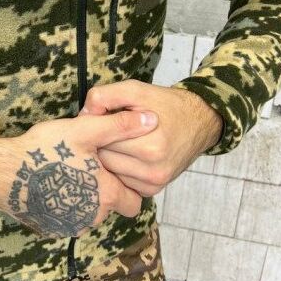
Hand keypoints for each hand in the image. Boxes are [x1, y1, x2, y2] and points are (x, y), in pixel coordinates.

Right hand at [0, 110, 158, 238]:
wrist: (3, 174)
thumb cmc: (45, 150)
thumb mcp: (84, 131)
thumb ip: (120, 126)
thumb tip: (153, 121)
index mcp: (106, 194)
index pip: (135, 201)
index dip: (128, 186)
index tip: (113, 170)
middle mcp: (93, 216)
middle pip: (112, 208)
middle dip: (106, 192)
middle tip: (88, 169)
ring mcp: (72, 226)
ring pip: (90, 215)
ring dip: (85, 199)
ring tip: (67, 174)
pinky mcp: (53, 229)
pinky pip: (69, 220)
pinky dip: (66, 207)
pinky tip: (52, 186)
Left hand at [79, 80, 222, 196]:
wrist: (198, 122)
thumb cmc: (165, 104)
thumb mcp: (136, 90)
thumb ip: (105, 96)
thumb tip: (82, 115)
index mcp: (151, 146)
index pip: (103, 140)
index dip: (97, 127)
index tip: (100, 118)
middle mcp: (154, 170)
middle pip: (104, 159)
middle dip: (101, 143)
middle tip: (106, 131)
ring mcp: (154, 183)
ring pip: (111, 173)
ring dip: (109, 158)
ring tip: (117, 141)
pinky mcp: (153, 190)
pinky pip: (122, 182)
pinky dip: (120, 169)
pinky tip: (126, 155)